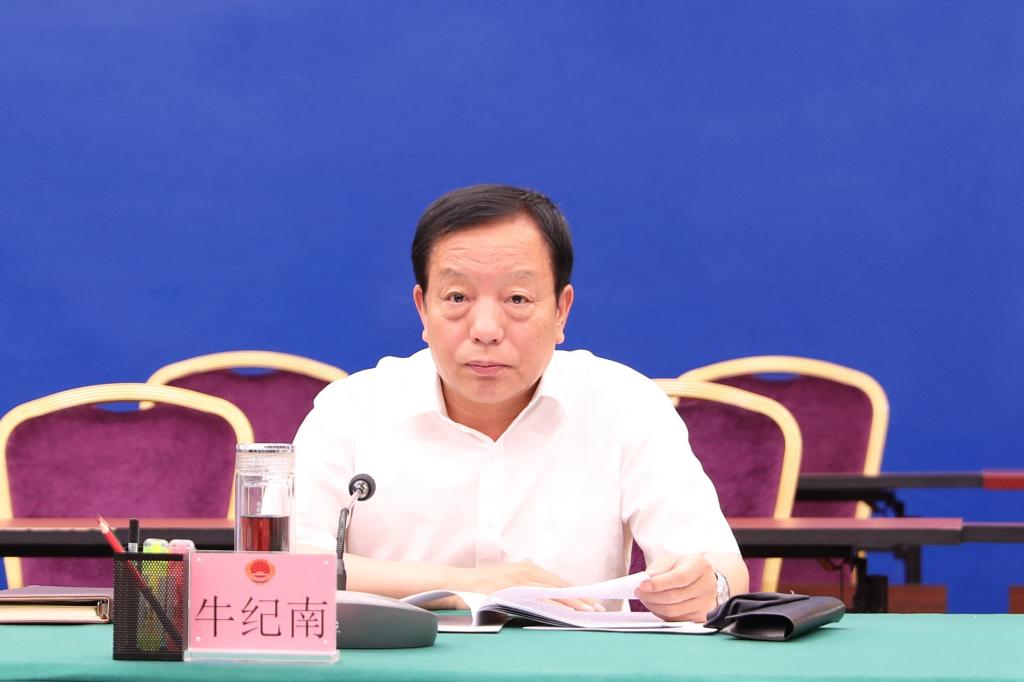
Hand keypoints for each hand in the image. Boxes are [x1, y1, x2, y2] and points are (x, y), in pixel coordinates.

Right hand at [451, 561, 603, 611]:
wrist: (456, 583)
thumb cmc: (482, 587)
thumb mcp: (509, 586)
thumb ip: (526, 591)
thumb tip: (546, 603)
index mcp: (528, 569)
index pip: (558, 582)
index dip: (576, 592)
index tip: (592, 601)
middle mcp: (527, 570)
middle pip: (560, 585)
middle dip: (580, 597)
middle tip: (597, 608)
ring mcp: (520, 578)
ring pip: (553, 590)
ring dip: (572, 601)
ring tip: (587, 611)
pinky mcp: (512, 588)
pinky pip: (537, 597)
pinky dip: (553, 603)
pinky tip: (563, 610)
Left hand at [635, 554, 716, 621]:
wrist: (701, 578)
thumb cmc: (684, 567)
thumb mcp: (671, 560)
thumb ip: (658, 568)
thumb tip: (646, 579)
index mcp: (699, 566)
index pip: (680, 578)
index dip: (659, 583)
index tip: (643, 585)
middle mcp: (706, 586)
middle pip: (674, 596)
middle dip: (651, 596)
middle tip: (638, 591)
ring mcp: (705, 604)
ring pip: (673, 611)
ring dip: (653, 605)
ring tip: (644, 597)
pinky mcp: (700, 617)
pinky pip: (675, 619)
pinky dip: (660, 613)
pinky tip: (655, 604)